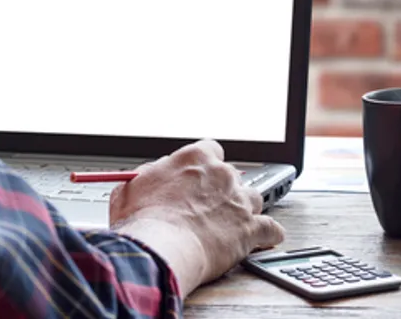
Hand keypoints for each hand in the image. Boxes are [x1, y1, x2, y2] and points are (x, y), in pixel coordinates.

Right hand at [108, 139, 285, 295]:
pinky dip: (268, 234)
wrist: (160, 250)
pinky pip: (271, 228)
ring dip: (244, 210)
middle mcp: (223, 175)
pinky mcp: (251, 228)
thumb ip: (148, 174)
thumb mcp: (129, 188)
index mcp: (196, 158)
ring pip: (254, 198)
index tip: (199, 178)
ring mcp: (240, 201)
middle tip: (206, 208)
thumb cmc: (142, 222)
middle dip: (221, 191)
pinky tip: (262, 237)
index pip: (211, 150)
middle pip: (231, 176)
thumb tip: (153, 172)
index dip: (204, 167)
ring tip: (230, 225)